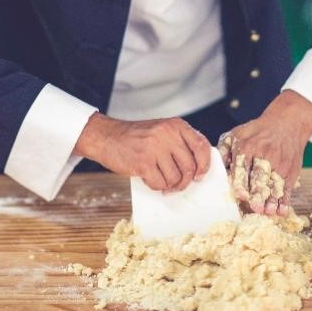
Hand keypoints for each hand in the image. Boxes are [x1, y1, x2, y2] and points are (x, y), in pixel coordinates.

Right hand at [74, 112, 211, 192]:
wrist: (107, 137)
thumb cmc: (136, 137)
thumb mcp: (162, 131)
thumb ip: (179, 143)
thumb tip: (199, 166)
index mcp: (175, 125)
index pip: (201, 146)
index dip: (204, 164)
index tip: (199, 174)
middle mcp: (167, 134)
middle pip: (190, 166)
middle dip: (185, 180)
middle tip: (177, 183)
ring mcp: (155, 148)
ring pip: (176, 178)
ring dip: (170, 185)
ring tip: (161, 179)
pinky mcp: (143, 162)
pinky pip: (160, 183)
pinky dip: (156, 186)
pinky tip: (150, 179)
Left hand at [218, 90, 311, 216]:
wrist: (287, 123)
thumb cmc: (257, 132)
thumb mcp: (237, 134)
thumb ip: (224, 150)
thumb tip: (213, 166)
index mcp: (247, 147)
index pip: (243, 166)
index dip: (242, 182)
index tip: (240, 195)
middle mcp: (264, 155)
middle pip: (260, 176)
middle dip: (258, 193)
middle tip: (255, 208)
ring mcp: (279, 163)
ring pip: (274, 184)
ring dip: (272, 200)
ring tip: (268, 212)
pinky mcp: (291, 170)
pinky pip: (287, 187)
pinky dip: (285, 201)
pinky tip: (282, 211)